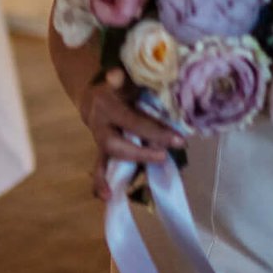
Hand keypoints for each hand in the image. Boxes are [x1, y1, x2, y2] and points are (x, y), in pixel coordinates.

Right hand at [80, 69, 183, 200]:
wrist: (94, 95)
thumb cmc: (118, 85)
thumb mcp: (125, 78)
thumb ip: (127, 78)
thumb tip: (126, 76)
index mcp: (107, 102)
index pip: (133, 121)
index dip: (155, 131)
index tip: (179, 140)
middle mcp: (99, 122)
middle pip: (117, 143)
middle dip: (142, 152)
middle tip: (166, 156)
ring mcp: (98, 138)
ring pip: (109, 155)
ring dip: (128, 166)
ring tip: (143, 178)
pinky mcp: (101, 150)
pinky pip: (98, 167)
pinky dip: (100, 182)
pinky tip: (106, 197)